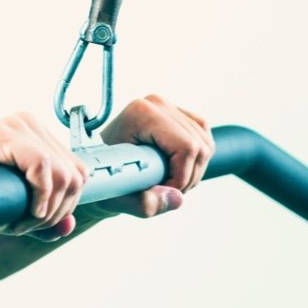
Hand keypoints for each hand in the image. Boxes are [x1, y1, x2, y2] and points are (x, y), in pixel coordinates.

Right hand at [0, 111, 88, 243]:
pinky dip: (39, 198)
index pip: (78, 169)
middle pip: (75, 174)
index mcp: (34, 133)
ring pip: (63, 173)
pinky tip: (19, 216)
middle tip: (25, 225)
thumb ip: (45, 215)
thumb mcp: (18, 211)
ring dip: (46, 210)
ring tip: (18, 222)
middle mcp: (25, 122)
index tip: (37, 221)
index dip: (65, 204)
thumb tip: (69, 226)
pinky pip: (42, 166)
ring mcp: (11, 124)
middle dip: (55, 211)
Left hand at [80, 94, 213, 220]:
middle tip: (166, 190)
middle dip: (188, 177)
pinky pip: (205, 140)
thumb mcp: (121, 198)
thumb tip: (177, 198)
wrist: (101, 168)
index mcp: (141, 114)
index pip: (186, 147)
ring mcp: (168, 107)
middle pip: (199, 147)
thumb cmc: (107, 180)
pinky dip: (197, 161)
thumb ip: (146, 204)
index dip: (181, 177)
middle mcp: (156, 104)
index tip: (162, 190)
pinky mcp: (179, 114)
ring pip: (206, 145)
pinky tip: (177, 169)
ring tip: (169, 182)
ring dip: (193, 172)